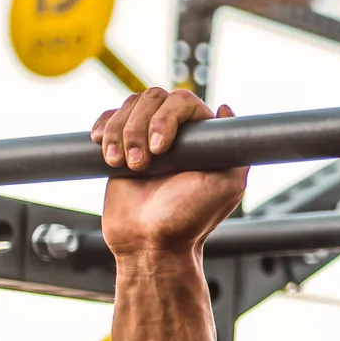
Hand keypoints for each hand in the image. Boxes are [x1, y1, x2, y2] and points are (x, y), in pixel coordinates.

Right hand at [93, 88, 247, 257]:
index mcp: (204, 139)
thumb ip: (236, 151)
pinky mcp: (121, 147)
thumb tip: (226, 109)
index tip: (160, 149)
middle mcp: (177, 134)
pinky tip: (105, 150)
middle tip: (140, 165)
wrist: (150, 242)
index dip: (167, 118)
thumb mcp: (226, 187)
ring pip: (129, 106)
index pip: (183, 101)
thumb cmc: (189, 220)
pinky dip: (103, 128)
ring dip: (119, 133)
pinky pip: (109, 119)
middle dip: (138, 128)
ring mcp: (147, 138)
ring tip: (122, 164)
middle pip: (152, 98)